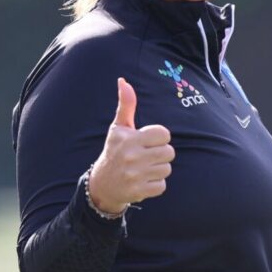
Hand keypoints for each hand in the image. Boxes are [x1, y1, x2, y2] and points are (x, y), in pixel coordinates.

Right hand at [87, 78, 174, 213]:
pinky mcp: (139, 191)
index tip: (147, 141)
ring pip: (166, 169)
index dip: (159, 137)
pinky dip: (155, 184)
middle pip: (169, 152)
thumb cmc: (115, 150)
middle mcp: (132, 156)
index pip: (164, 134)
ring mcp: (135, 175)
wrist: (102, 184)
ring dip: (158, 169)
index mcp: (130, 139)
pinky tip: (143, 180)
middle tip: (147, 156)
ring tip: (144, 168)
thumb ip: (126, 105)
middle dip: (161, 154)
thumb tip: (123, 81)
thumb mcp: (119, 128)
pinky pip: (162, 185)